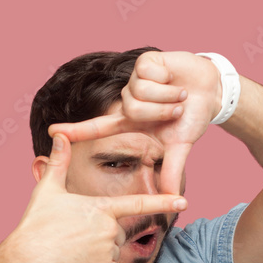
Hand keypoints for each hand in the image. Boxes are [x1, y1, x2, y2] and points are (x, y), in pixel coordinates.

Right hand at [0, 132, 186, 262]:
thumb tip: (60, 136)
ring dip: (98, 252)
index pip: (139, 202)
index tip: (184, 201)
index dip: (163, 201)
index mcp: (101, 207)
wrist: (28, 259)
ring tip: (73, 249)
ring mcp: (109, 250)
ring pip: (113, 250)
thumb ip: (59, 163)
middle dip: (101, 234)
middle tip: (74, 236)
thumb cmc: (36, 224)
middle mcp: (110, 228)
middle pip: (118, 231)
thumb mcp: (48, 190)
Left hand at [47, 50, 221, 195]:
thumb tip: (172, 200)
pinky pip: (149, 76)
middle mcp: (128, 101)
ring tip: (180, 95)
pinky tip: (175, 80)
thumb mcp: (180, 147)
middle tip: (178, 109)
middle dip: (160, 112)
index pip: (97, 127)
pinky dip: (168, 83)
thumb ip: (171, 172)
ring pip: (140, 93)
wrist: (210, 92)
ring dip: (166, 97)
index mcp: (131, 121)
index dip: (76, 131)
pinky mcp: (144, 62)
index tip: (52, 133)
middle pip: (131, 109)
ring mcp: (135, 81)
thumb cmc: (191, 118)